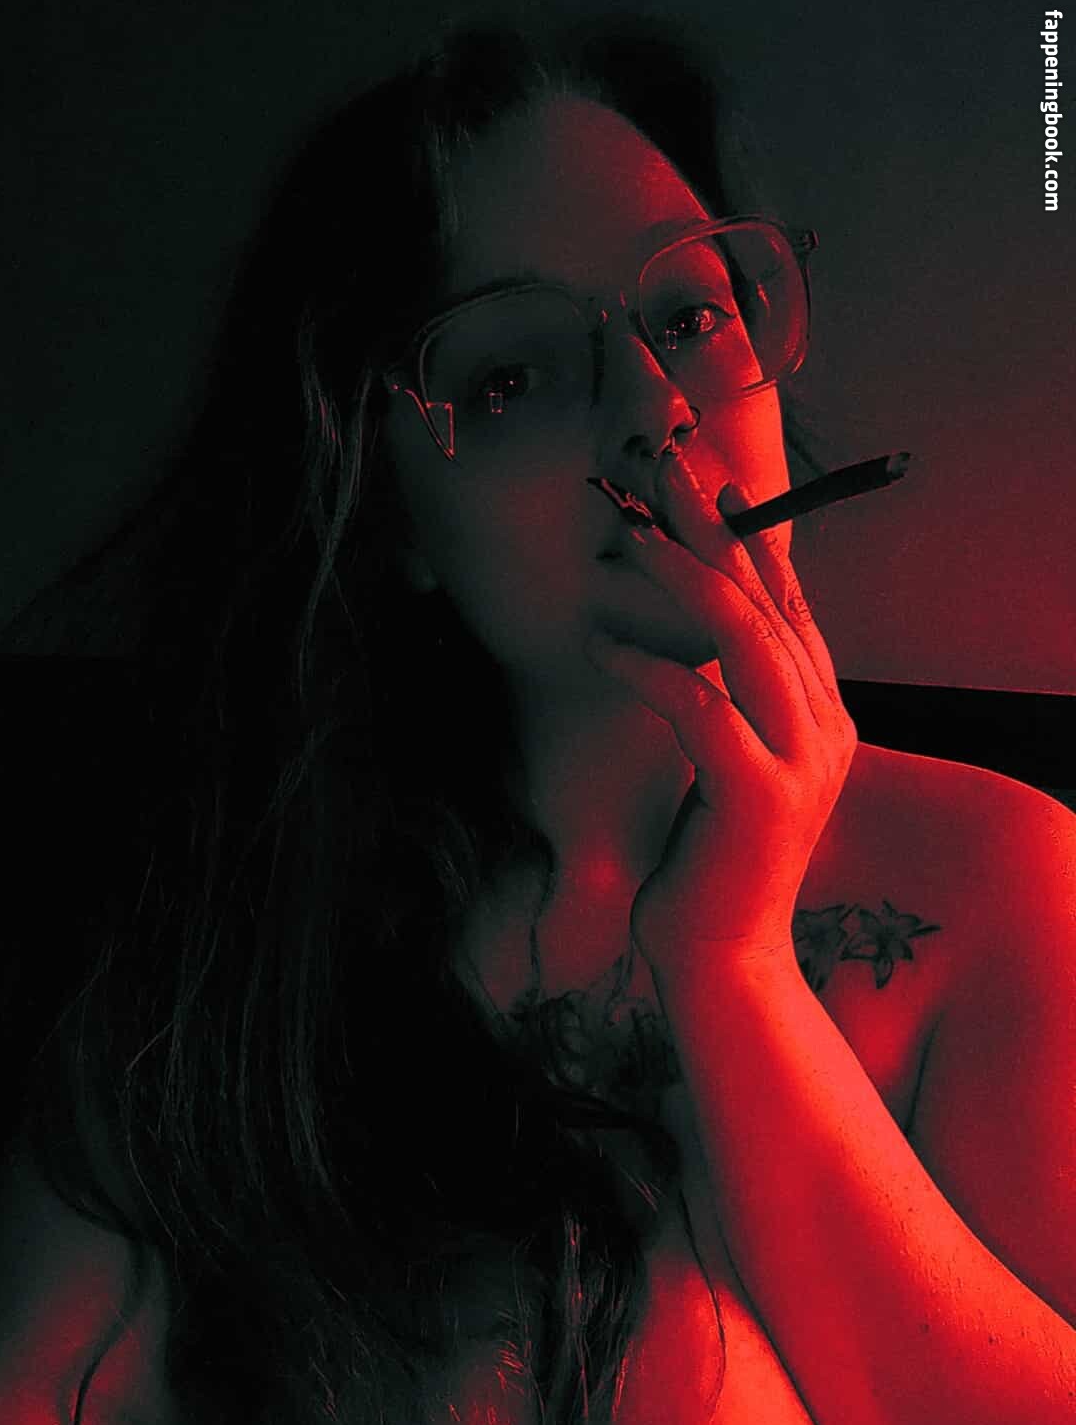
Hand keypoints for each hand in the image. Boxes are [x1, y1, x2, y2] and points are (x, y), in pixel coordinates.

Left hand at [586, 460, 857, 976]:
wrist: (725, 957)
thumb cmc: (711, 861)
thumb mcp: (732, 768)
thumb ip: (735, 705)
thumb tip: (697, 638)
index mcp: (824, 716)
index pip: (792, 606)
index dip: (751, 538)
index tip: (707, 480)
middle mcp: (826, 729)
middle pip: (770, 602)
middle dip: (712, 529)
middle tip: (662, 468)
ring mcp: (800, 763)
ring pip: (746, 640)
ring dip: (682, 577)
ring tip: (627, 532)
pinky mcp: (757, 797)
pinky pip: (698, 707)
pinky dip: (646, 668)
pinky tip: (599, 643)